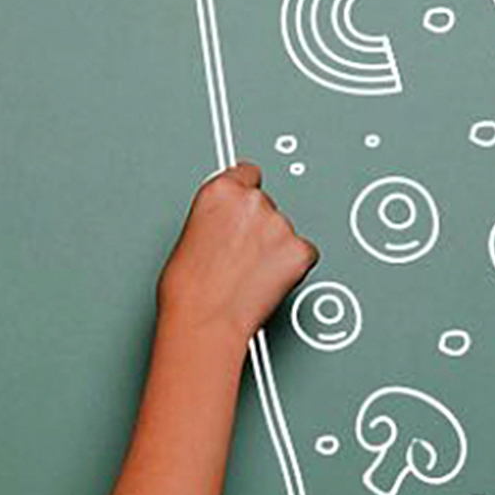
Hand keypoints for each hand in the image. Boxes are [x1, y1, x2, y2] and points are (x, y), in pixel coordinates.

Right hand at [154, 162, 318, 346]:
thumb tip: (228, 226)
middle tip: (242, 258)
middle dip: (260, 228)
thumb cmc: (188, 290)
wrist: (204, 320)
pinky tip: (269, 282)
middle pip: (268, 206)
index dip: (247, 194)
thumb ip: (216, 217)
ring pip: (286, 232)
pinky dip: (294, 268)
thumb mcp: (190, 235)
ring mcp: (280, 225)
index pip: (247, 174)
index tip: (245, 210)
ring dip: (276, 249)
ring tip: (250, 276)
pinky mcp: (301, 250)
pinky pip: (305, 254)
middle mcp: (253, 201)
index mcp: (220, 191)